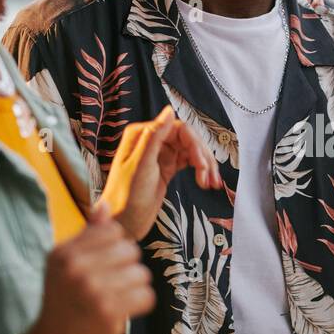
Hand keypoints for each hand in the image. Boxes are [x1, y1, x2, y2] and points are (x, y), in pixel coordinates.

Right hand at [24, 200, 155, 333]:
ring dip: (134, 291)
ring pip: (141, 274)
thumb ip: (87, 237)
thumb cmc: (62, 310)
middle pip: (130, 251)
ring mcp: (91, 289)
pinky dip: (139, 307)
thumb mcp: (64, 269)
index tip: (104, 269)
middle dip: (127, 271)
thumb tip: (104, 205)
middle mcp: (75, 267)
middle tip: (109, 290)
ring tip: (114, 303)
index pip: (112, 231)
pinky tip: (121, 314)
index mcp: (62, 253)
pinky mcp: (108, 312)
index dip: (115, 250)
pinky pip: (145, 296)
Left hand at [101, 106, 222, 239]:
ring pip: (191, 151)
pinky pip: (188, 162)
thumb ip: (154, 137)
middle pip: (188, 139)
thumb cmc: (126, 196)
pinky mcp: (166, 169)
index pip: (178, 128)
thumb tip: (169, 110)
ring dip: (204, 165)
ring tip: (211, 184)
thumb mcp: (141, 165)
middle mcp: (152, 142)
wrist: (122, 223)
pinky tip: (206, 182)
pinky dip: (200, 171)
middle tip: (208, 177)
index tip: (201, 165)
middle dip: (202, 157)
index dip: (194, 144)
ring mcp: (160, 155)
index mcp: (142, 135)